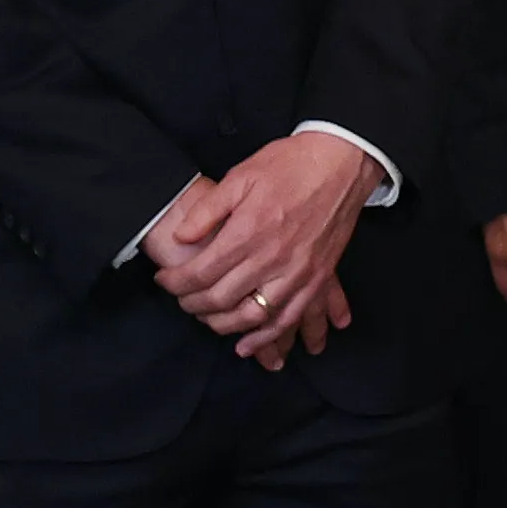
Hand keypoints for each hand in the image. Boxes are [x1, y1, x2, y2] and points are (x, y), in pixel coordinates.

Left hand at [145, 131, 381, 369]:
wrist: (342, 163)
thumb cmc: (291, 165)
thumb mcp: (240, 176)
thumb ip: (207, 210)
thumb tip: (181, 237)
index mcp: (248, 231)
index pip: (200, 273)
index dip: (175, 283)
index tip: (164, 281)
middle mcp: (272, 257)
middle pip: (221, 299)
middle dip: (193, 304)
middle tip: (181, 299)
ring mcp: (297, 271)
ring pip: (253, 315)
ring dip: (224, 325)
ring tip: (208, 319)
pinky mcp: (317, 277)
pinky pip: (290, 317)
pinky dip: (267, 336)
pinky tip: (248, 344)